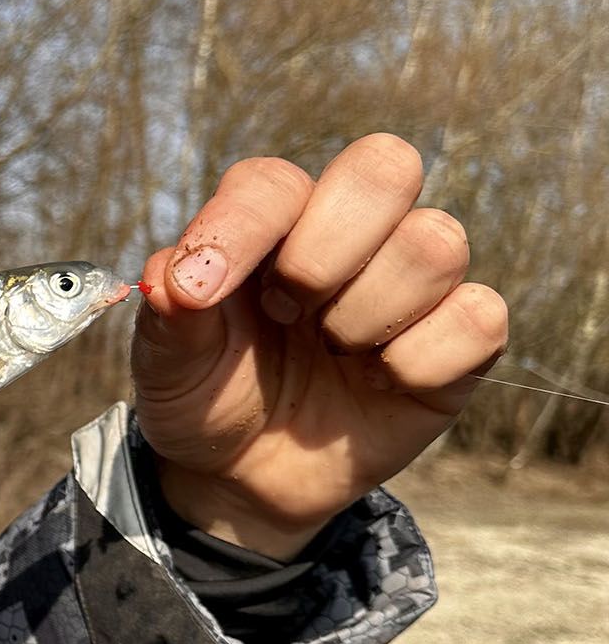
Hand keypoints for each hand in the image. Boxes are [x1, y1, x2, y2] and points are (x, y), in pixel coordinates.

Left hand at [133, 134, 508, 559]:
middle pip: (386, 168)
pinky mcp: (459, 339)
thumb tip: (175, 280)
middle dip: (326, 250)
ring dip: (365, 314)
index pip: (275, 183)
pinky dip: (419, 361)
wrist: (240, 476)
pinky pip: (479, 318)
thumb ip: (171, 311)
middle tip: (286, 312)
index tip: (198, 294)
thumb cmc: (205, 394)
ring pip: (437, 243)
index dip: (240, 228)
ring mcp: (412, 280)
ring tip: (329, 352)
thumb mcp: (165, 360)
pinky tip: (379, 384)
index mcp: (274, 217)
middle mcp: (353, 230)